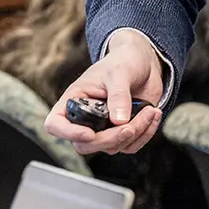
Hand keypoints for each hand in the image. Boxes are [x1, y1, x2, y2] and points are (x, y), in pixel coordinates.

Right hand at [43, 28, 164, 154]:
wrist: (143, 62)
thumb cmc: (123, 61)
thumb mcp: (119, 73)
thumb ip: (118, 96)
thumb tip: (119, 121)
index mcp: (74, 100)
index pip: (55, 124)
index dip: (68, 133)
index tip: (89, 133)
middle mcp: (85, 118)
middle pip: (86, 145)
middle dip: (110, 139)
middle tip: (130, 126)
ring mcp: (104, 128)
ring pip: (112, 147)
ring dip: (135, 133)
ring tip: (149, 111)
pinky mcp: (122, 132)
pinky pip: (131, 145)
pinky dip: (145, 134)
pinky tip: (153, 115)